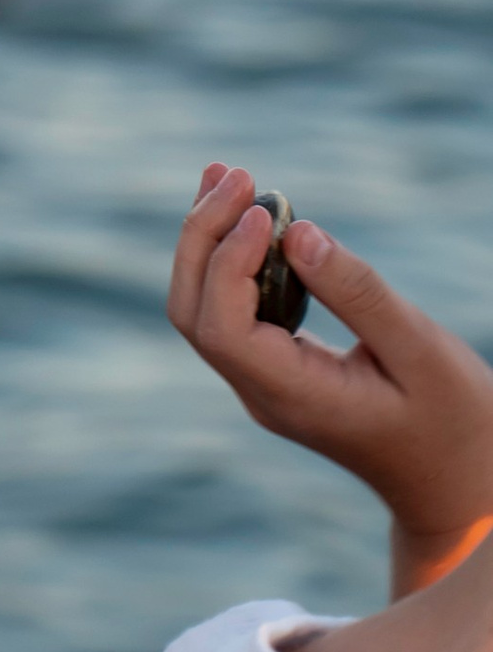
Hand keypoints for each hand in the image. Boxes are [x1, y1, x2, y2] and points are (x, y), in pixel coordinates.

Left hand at [169, 165, 492, 566]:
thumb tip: (295, 232)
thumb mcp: (420, 352)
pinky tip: (246, 213)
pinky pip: (230, 308)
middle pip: (194, 312)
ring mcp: (263, 383)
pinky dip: (229, 258)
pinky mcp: (276, 367)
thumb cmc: (453, 420)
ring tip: (226, 175)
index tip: (262, 209)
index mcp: (293, 398)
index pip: (223, 329)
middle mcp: (263, 393)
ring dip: (207, 240)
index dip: (228, 262)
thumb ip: (358, 294)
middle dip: (202, 237)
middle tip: (233, 172)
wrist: (457, 479)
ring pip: (203, 308)